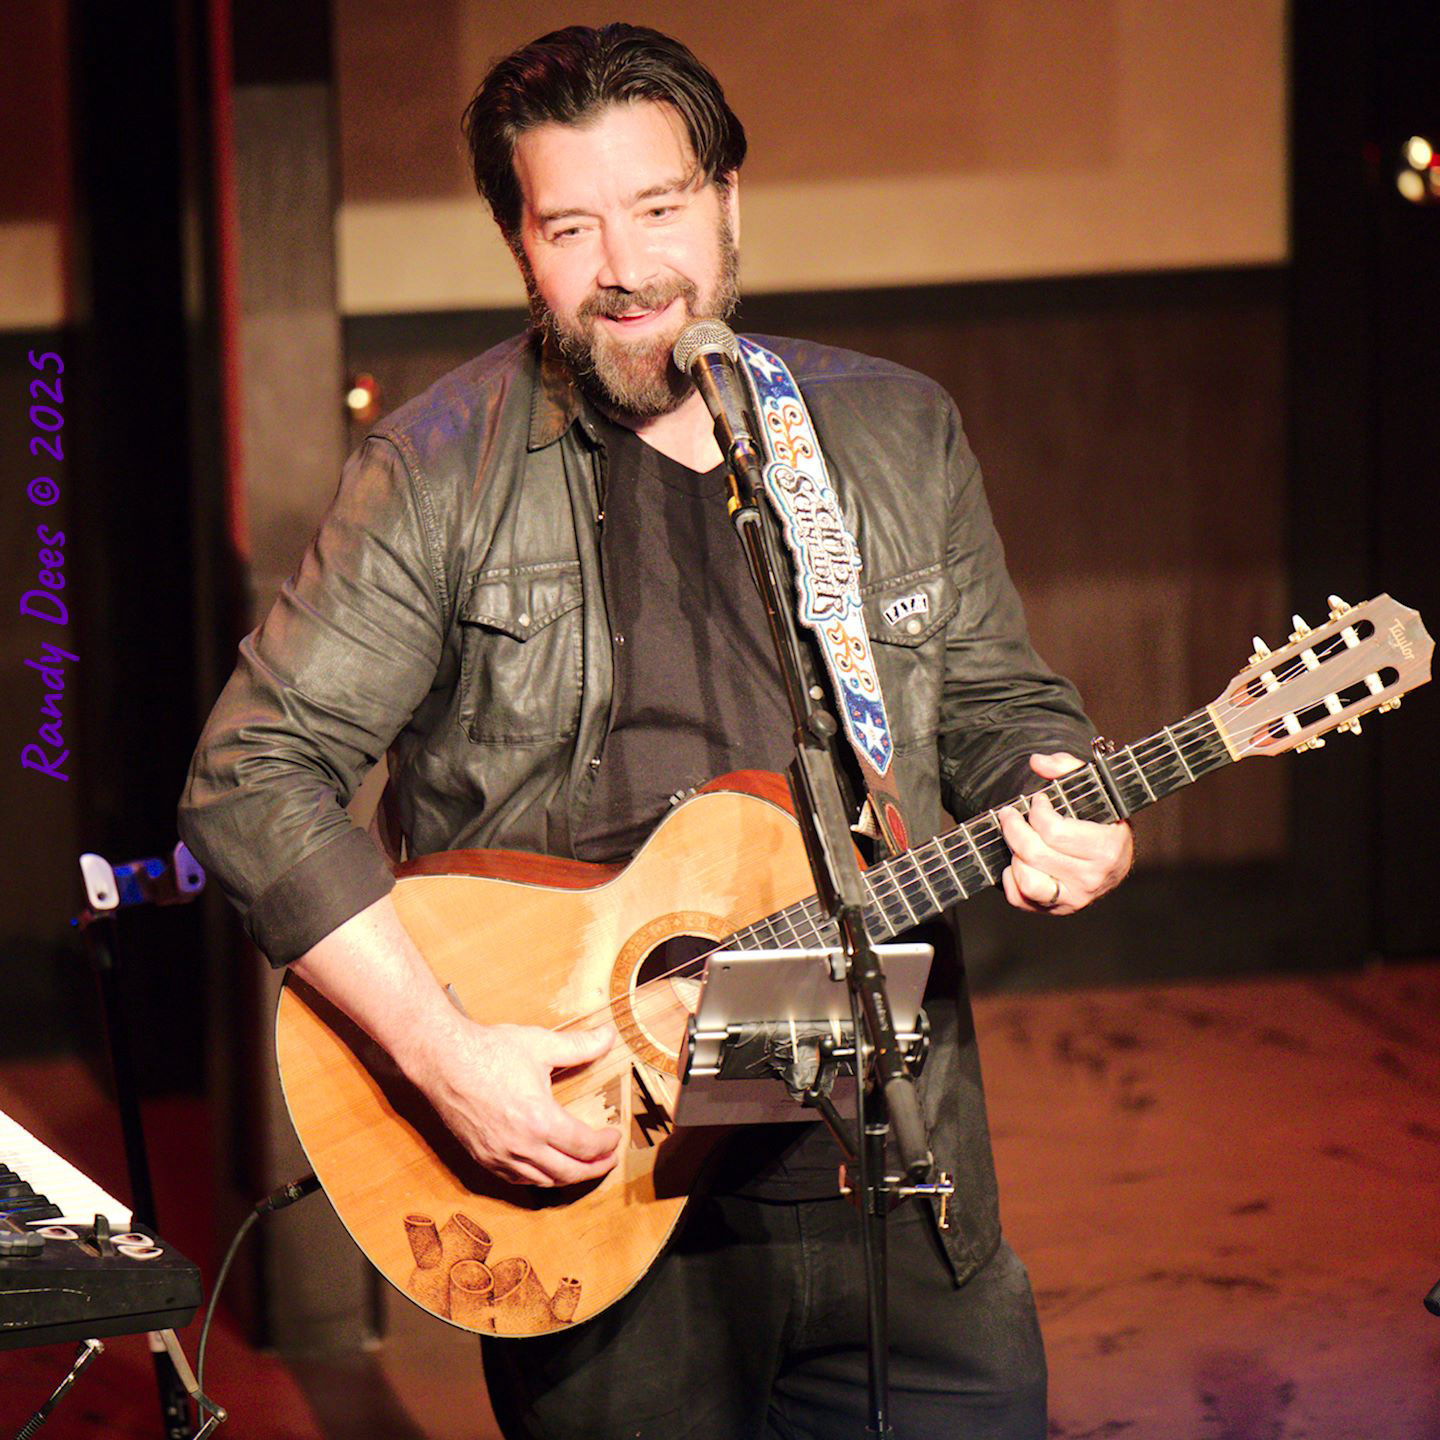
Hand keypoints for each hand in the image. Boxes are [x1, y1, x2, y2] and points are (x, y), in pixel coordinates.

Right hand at [410, 1020, 620, 1187]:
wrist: (442, 1060)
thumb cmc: (489, 1051)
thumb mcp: (541, 1044)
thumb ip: (580, 1046)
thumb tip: (609, 1036)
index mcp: (540, 1120)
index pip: (584, 1146)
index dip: (605, 1146)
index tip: (615, 1137)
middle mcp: (521, 1146)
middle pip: (568, 1173)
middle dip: (595, 1169)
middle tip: (608, 1160)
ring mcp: (499, 1156)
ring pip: (544, 1182)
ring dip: (568, 1177)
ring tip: (583, 1166)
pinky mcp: (482, 1157)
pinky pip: (517, 1180)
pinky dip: (539, 1178)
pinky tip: (546, 1167)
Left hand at [996, 752, 1132, 915]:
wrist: (1114, 860)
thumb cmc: (1101, 821)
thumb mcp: (1095, 789)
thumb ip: (1067, 767)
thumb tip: (1038, 763)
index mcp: (1106, 848)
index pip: (1054, 830)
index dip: (1037, 810)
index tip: (1038, 800)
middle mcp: (1092, 878)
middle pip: (1035, 853)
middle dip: (1014, 827)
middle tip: (1010, 814)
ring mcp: (1075, 898)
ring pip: (1027, 879)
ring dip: (1014, 855)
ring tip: (1018, 839)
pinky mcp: (1057, 910)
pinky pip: (1020, 899)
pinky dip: (1010, 880)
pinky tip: (1018, 862)